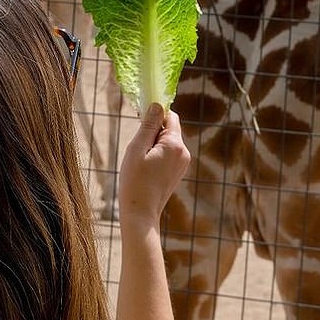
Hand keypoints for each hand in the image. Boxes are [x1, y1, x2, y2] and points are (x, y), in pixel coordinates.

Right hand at [119, 104, 189, 229]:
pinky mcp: (178, 171)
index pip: (170, 116)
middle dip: (153, 132)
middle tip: (137, 148)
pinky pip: (168, 153)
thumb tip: (157, 105)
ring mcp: (183, 163)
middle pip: (169, 129)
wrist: (141, 213)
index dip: (155, 115)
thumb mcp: (137, 149)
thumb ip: (148, 125)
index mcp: (175, 145)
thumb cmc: (135, 181)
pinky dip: (157, 155)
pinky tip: (146, 169)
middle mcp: (184, 152)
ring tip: (141, 162)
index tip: (140, 123)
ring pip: (167, 142)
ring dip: (153, 144)